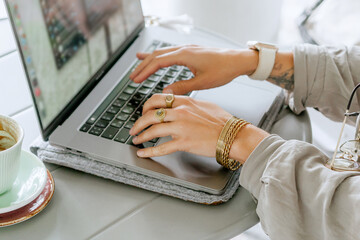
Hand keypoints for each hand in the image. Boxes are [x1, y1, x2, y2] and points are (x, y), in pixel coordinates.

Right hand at [129, 46, 257, 94]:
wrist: (238, 60)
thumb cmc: (223, 70)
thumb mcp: (202, 82)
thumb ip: (182, 87)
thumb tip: (165, 92)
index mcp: (185, 55)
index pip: (158, 62)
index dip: (145, 71)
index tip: (135, 80)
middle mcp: (184, 49)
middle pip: (156, 56)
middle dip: (143, 66)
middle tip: (132, 77)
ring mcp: (187, 48)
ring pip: (162, 52)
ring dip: (149, 60)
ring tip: (137, 66)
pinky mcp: (190, 51)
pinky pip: (170, 52)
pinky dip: (159, 56)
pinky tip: (154, 57)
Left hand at [129, 94, 268, 163]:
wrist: (233, 135)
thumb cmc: (223, 121)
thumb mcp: (204, 105)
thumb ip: (188, 103)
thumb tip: (178, 103)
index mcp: (185, 101)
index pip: (157, 99)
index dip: (146, 106)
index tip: (144, 112)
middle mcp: (180, 112)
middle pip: (150, 113)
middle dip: (138, 121)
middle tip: (134, 128)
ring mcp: (181, 127)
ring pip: (152, 129)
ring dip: (140, 135)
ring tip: (136, 139)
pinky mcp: (184, 142)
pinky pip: (161, 147)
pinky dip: (149, 151)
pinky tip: (142, 153)